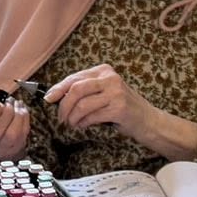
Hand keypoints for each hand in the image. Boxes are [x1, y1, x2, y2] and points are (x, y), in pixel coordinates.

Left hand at [44, 65, 195, 158]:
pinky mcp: (119, 108)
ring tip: (72, 124)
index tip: (48, 99)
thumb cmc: (122, 107)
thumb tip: (55, 96)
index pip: (75, 78)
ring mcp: (116, 93)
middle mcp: (110, 78)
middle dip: (63, 105)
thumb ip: (85, 90)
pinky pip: (92, 116)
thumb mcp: (104, 92)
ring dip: (73, 117)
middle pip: (76, 89)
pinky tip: (83, 126)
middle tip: (61, 118)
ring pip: (82, 104)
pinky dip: (83, 123)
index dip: (58, 88)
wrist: (148, 120)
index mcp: (104, 71)